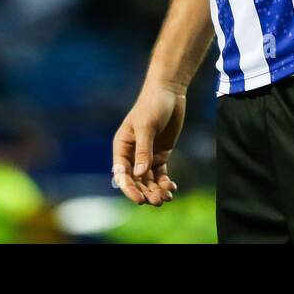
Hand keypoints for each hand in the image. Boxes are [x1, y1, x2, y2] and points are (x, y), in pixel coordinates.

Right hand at [112, 80, 184, 206]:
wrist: (169, 92)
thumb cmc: (152, 105)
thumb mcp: (147, 126)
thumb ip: (143, 150)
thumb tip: (140, 174)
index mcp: (122, 147)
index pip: (122, 174)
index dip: (129, 189)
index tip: (139, 200)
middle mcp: (132, 154)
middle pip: (136, 180)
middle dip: (146, 192)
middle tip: (158, 201)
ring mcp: (147, 155)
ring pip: (149, 180)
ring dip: (156, 190)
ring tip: (167, 198)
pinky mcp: (160, 154)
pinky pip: (161, 174)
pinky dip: (165, 182)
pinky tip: (172, 188)